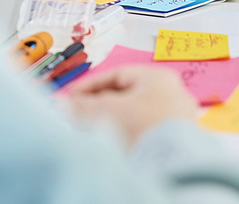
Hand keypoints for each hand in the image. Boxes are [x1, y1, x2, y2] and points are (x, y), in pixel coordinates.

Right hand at [68, 66, 197, 146]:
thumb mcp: (109, 110)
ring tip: (88, 128)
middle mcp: (169, 94)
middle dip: (97, 104)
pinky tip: (108, 141)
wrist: (172, 164)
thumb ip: (85, 105)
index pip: (117, 75)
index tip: (72, 96)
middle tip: (76, 112)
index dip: (90, 85)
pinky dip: (122, 132)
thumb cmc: (148, 127)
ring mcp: (172, 118)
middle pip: (123, 95)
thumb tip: (66, 104)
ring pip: (131, 113)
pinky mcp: (170, 139)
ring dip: (107, 119)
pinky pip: (140, 129)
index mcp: (158, 78)